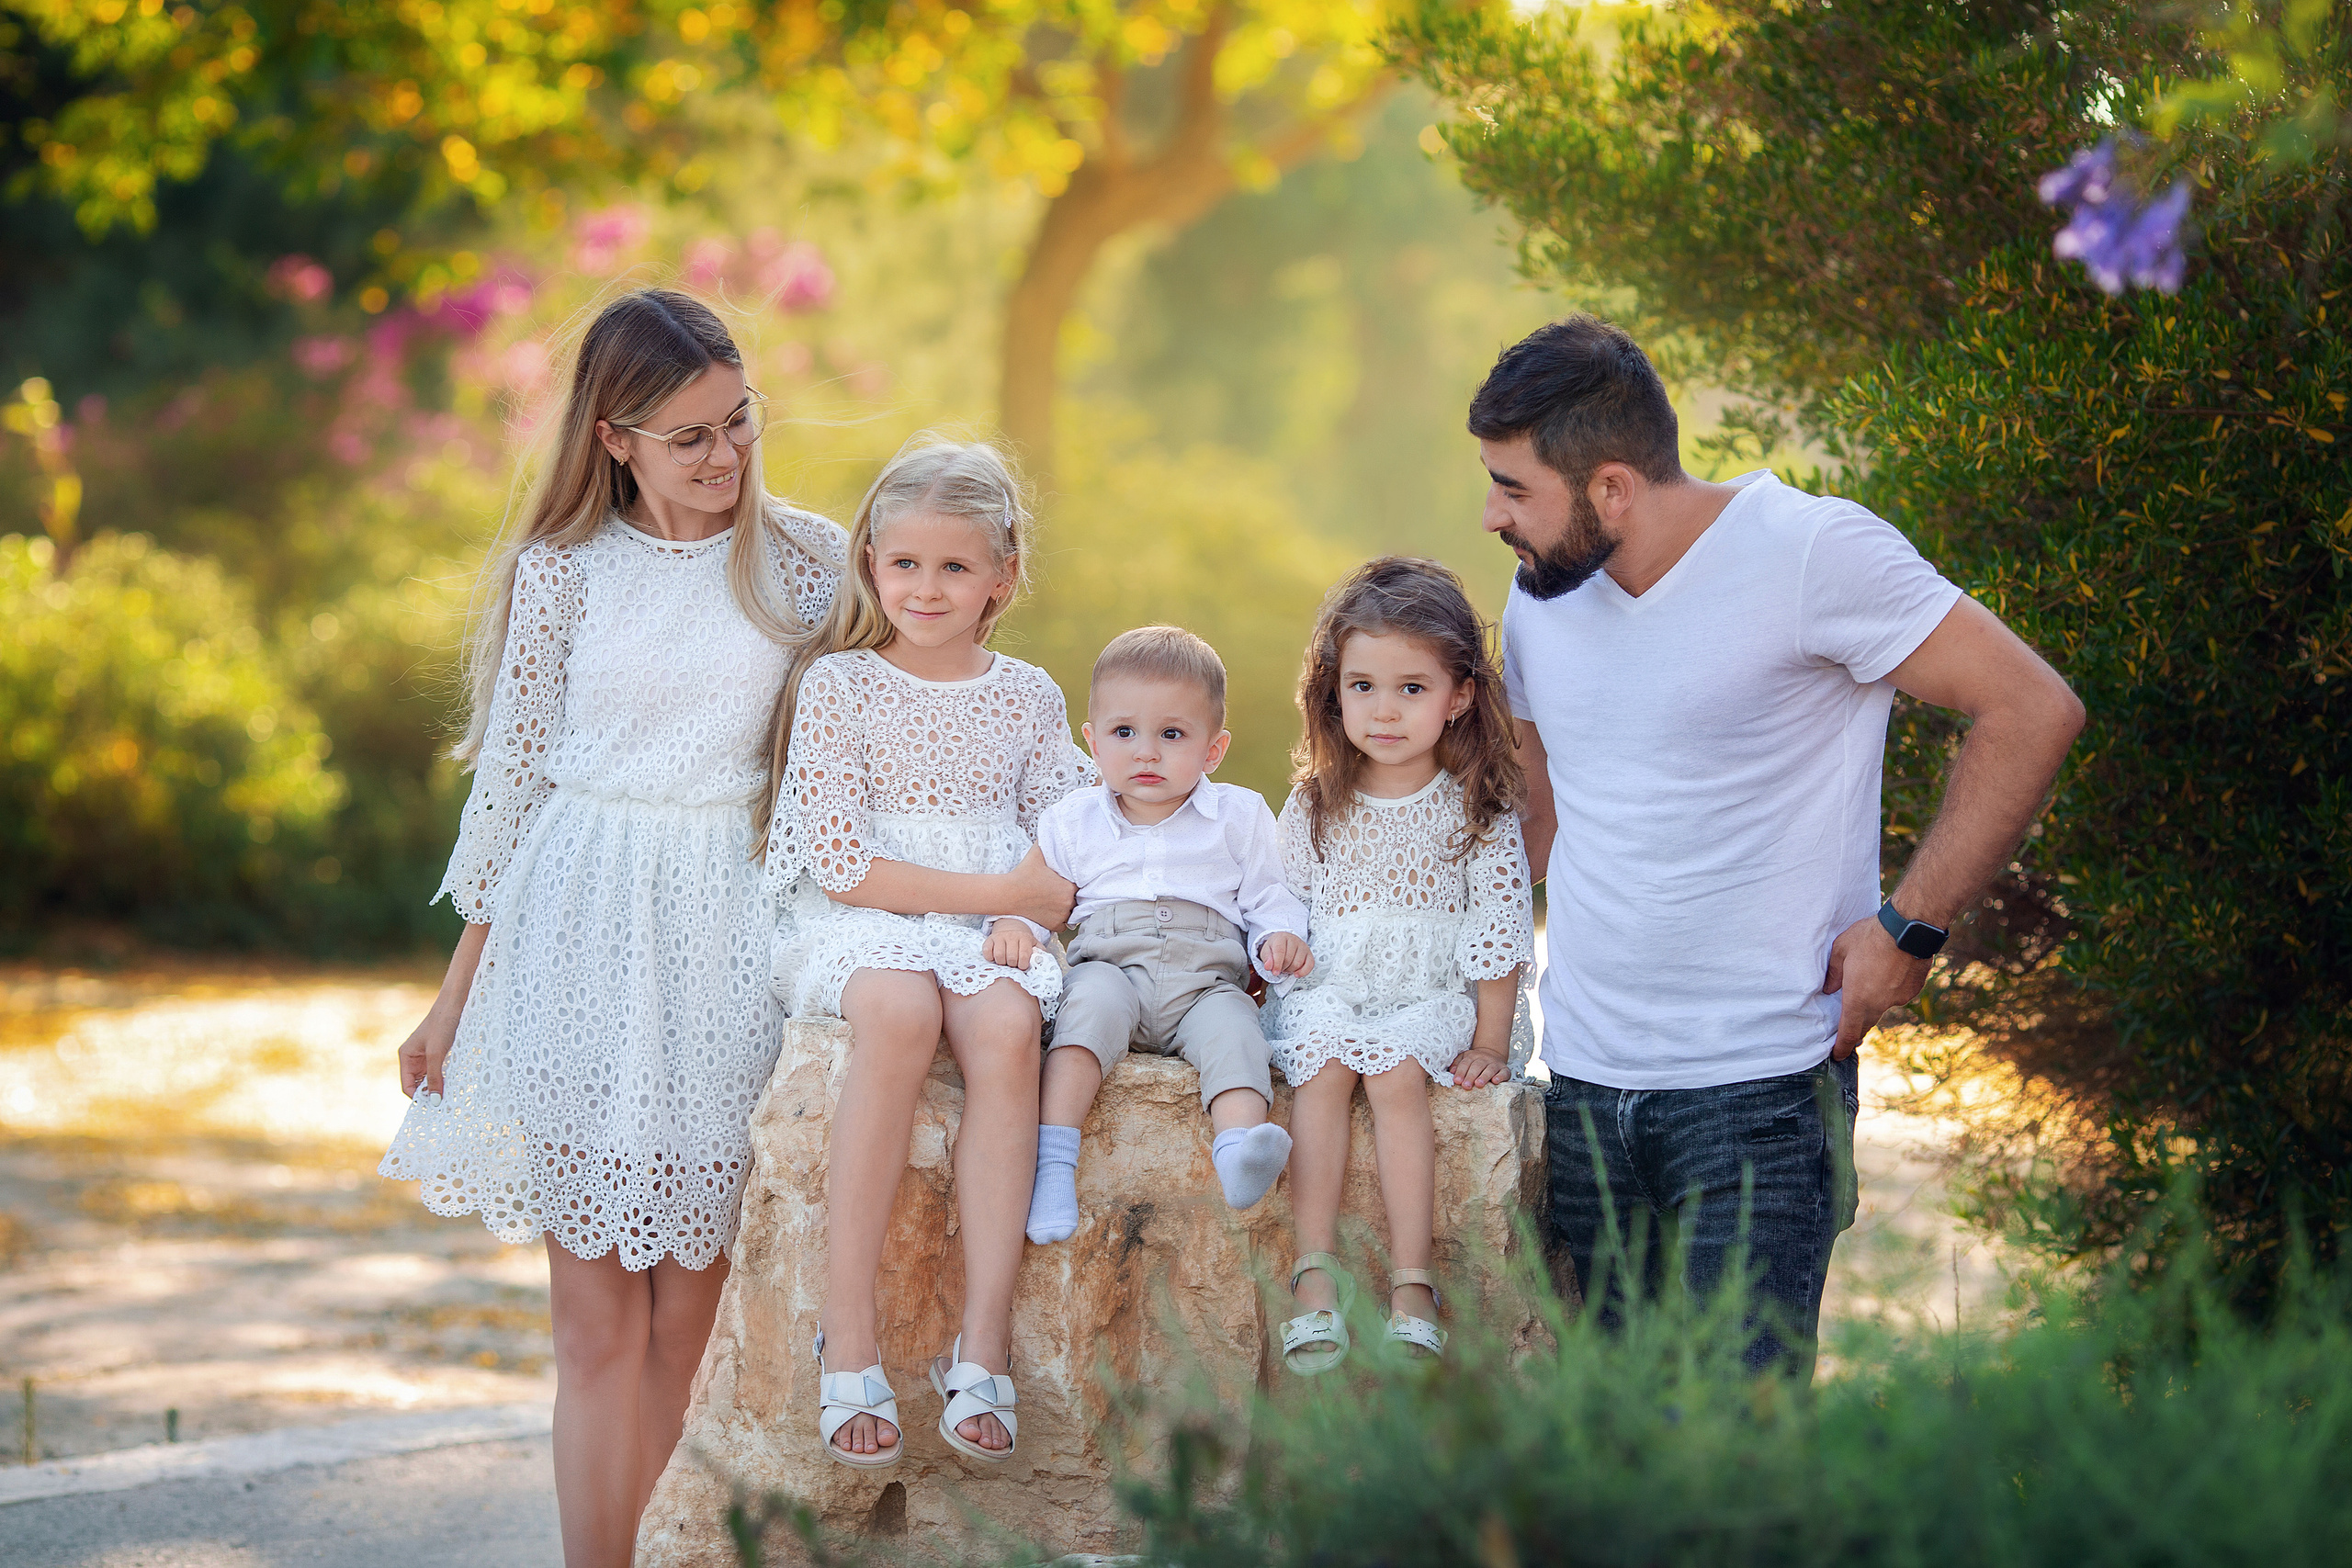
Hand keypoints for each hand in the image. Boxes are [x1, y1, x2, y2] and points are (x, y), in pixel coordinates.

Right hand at [397, 1003, 459, 1097]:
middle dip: (429, 1094)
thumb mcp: (437, 1053)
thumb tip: (433, 1101)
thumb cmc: (443, 1024)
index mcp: (406, 1056)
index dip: (418, 1098)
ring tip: (451, 1095)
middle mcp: (414, 1058)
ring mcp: (427, 1056)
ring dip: (439, 1087)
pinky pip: (440, 1071)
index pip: (407, 1086)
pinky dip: (446, 1078)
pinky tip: (455, 1083)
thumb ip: (434, 1077)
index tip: (434, 1107)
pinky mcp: (440, 1053)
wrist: (456, 1003)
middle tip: (445, 1105)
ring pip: (430, 1079)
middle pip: (418, 1084)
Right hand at [983, 918, 1038, 969]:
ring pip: (999, 955)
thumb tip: (1043, 961)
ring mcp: (999, 936)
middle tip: (1014, 964)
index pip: (1024, 955)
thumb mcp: (1034, 944)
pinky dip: (990, 958)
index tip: (1022, 966)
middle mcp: (1012, 935)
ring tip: (1005, 961)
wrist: (1011, 927)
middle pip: (1011, 957)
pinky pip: (987, 951)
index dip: (1023, 965)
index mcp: (1025, 937)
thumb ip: (1040, 952)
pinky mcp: (989, 939)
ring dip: (1002, 962)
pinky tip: (995, 958)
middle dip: (1013, 965)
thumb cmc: (1023, 941)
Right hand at [1004, 845, 1076, 930]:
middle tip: (1060, 889)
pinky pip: (1064, 923)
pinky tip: (1055, 910)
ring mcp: (1062, 916)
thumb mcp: (1037, 853)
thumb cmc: (1023, 874)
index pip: (1080, 885)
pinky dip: (1062, 919)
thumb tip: (1054, 830)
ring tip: (1057, 899)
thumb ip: (1048, 841)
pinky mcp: (1054, 925)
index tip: (1067, 880)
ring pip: (1072, 911)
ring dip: (1068, 907)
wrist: (1009, 894)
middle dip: (1071, 894)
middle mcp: (1068, 903)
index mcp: (1069, 887)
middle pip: (1077, 898)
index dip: (1075, 882)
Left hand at [1256, 931, 1314, 978]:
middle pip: (1288, 959)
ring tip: (1286, 967)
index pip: (1280, 951)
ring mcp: (1303, 946)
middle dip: (1282, 967)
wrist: (1283, 942)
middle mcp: (1294, 940)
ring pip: (1298, 964)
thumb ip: (1266, 959)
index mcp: (1281, 937)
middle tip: (1279, 967)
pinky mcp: (1309, 953)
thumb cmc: (1275, 947)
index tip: (1275, 972)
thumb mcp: (1266, 951)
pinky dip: (1303, 972)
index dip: (1277, 964)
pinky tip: (1296, 974)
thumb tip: (1268, 966)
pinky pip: (1310, 965)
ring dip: (1290, 970)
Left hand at [1448, 1046, 1508, 1088]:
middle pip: (1477, 1066)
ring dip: (1484, 1076)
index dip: (1461, 1072)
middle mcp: (1484, 1059)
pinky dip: (1500, 1076)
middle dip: (1470, 1076)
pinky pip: (1504, 1072)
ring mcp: (1495, 1064)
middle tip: (1466, 1086)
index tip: (1456, 1081)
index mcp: (1472, 1056)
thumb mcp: (1465, 1059)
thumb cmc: (1476, 1061)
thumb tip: (1451, 1071)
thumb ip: (1457, 1064)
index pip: (1465, 1063)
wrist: (1493, 1054)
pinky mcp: (1505, 1070)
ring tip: (1478, 1084)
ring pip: (1490, 1069)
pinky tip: (1495, 1081)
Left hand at [1822, 914, 1931, 1059]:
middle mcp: (1879, 1004)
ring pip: (1882, 1007)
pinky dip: (1890, 990)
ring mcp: (1898, 999)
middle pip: (1865, 1024)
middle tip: (1851, 1037)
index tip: (1838, 1056)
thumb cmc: (1870, 936)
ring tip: (1870, 985)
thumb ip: (1833, 973)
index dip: (1842, 1046)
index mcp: (1857, 999)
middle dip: (1856, 1030)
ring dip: (1874, 1003)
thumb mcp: (1841, 950)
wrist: (1910, 929)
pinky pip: (1897, 995)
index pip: (1848, 1031)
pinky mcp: (1913, 990)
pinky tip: (1889, 972)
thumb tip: (1829, 990)